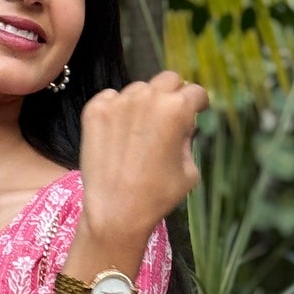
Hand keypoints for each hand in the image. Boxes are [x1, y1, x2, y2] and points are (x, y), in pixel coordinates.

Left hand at [78, 69, 207, 240]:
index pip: (195, 92)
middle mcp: (147, 97)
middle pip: (168, 80)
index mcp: (176, 108)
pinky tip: (118, 134)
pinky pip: (111, 99)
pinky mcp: (94, 110)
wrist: (115, 213)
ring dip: (144, 103)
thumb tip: (184, 125)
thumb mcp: (189, 170)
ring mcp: (118, 101)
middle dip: (174, 94)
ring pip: (139, 90)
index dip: (198, 103)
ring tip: (140, 131)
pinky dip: (117, 110)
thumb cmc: (157, 196)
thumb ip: (189, 139)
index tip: (196, 109)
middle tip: (170, 115)